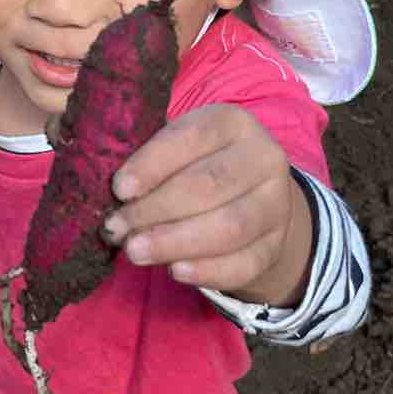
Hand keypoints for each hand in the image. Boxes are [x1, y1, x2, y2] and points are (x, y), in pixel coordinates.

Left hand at [102, 104, 311, 306]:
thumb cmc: (195, 166)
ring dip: (175, 242)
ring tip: (135, 250)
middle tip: (117, 227)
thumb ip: (149, 162)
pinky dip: (207, 270)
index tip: (119, 189)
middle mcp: (264, 158)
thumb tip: (116, 195)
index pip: (192, 137)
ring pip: (229, 227)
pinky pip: (244, 263)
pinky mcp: (275, 245)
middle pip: (209, 185)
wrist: (250, 197)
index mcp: (232, 122)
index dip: (153, 164)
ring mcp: (276, 204)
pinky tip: (175, 271)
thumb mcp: (177, 148)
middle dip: (156, 209)